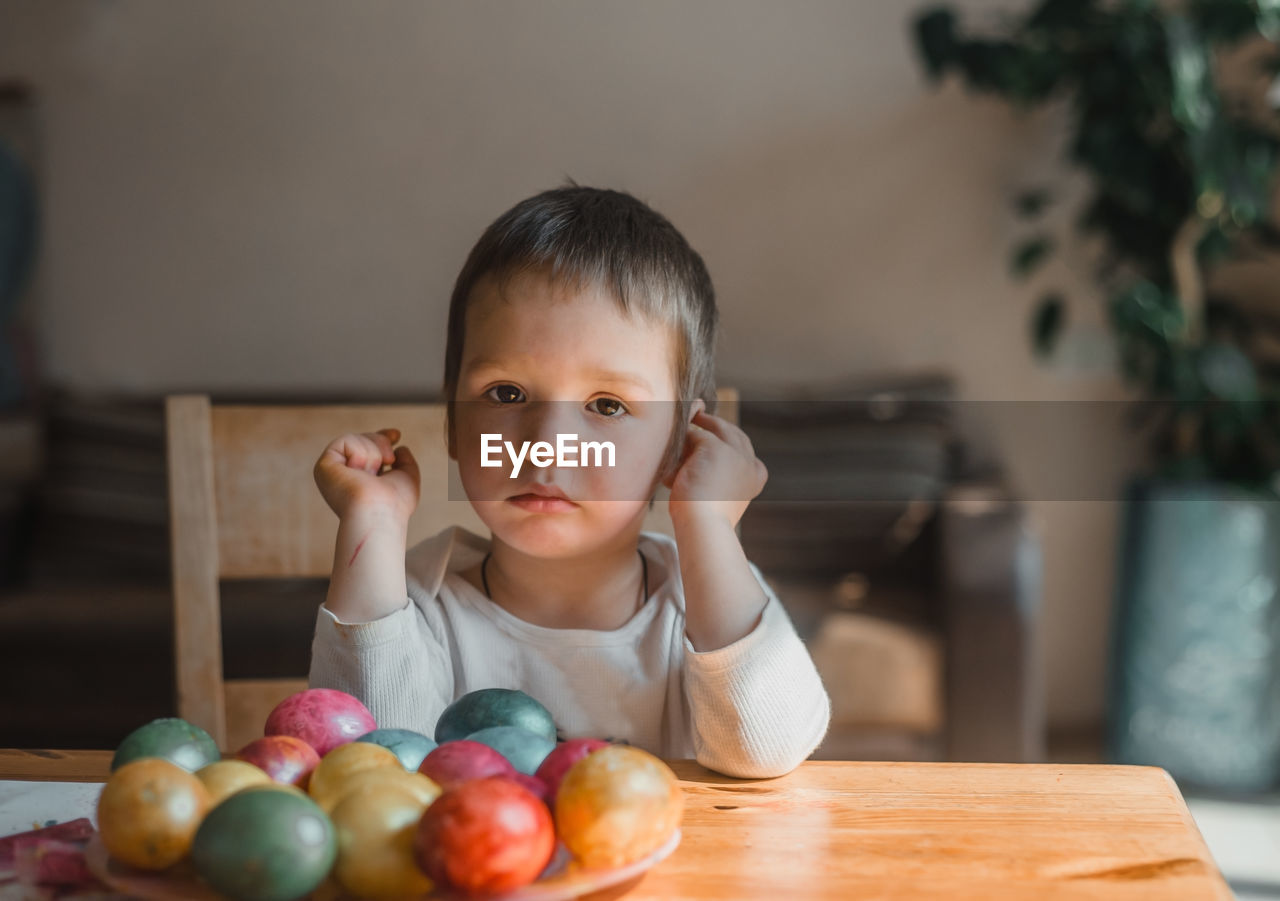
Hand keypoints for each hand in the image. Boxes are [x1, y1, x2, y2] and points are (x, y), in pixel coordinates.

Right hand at [314, 428, 420, 523]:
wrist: (380, 513)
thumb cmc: (395, 503)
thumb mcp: (407, 478)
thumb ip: (405, 462)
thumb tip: (399, 447)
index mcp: (361, 479)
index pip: (367, 450)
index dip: (381, 438)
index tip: (396, 435)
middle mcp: (344, 475)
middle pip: (364, 439)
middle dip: (381, 444)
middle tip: (389, 460)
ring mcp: (332, 470)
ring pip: (357, 438)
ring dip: (374, 453)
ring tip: (372, 475)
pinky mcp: (324, 466)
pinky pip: (346, 441)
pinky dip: (361, 453)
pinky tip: (360, 472)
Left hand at [663, 404, 766, 528]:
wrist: (703, 526)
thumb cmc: (702, 518)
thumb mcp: (715, 494)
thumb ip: (712, 473)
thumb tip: (691, 446)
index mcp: (757, 475)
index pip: (744, 447)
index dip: (728, 439)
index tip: (711, 433)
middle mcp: (750, 461)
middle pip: (732, 432)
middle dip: (713, 424)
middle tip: (697, 417)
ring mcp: (736, 452)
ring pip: (715, 426)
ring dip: (698, 421)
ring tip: (684, 417)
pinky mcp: (716, 447)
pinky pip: (695, 433)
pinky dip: (682, 438)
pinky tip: (672, 443)